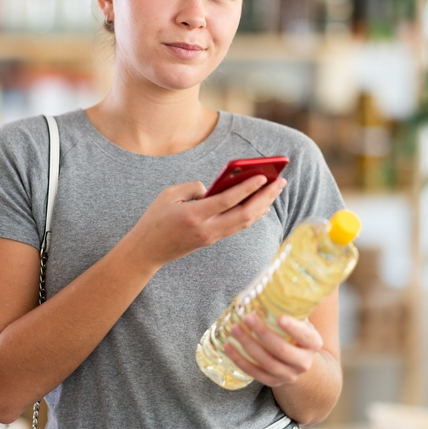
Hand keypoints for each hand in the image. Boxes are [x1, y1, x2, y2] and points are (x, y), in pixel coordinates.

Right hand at [125, 175, 286, 269]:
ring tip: (276, 190)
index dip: (247, 188)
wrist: (147, 251)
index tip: (263, 177)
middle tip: (280, 181)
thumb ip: (193, 187)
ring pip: (245, 222)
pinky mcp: (212, 240)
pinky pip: (237, 226)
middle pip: (244, 214)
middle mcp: (207, 229)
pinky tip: (262, 205)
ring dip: (263, 205)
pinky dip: (252, 215)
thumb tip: (214, 188)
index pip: (227, 201)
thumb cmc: (155, 219)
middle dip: (265, 197)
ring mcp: (211, 237)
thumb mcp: (169, 195)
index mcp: (194, 215)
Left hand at [224, 314, 322, 387]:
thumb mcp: (300, 321)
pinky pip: (254, 373)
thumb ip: (291, 307)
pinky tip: (228, 347)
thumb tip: (274, 284)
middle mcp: (304, 362)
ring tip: (234, 329)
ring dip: (248, 345)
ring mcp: (288, 375)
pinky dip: (239, 360)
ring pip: (266, 363)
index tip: (279, 317)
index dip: (293, 328)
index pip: (306, 336)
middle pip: (282, 350)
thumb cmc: (296, 334)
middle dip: (263, 333)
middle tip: (247, 318)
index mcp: (313, 344)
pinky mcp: (273, 382)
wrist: (299, 362)